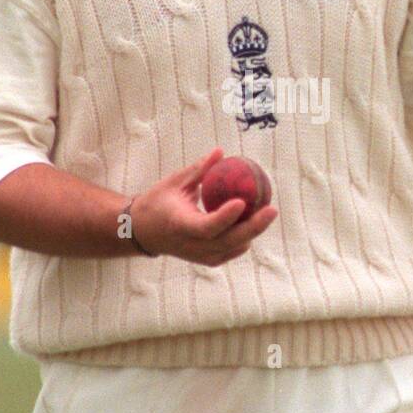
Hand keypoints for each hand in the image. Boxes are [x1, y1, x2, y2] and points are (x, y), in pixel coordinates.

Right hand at [130, 146, 277, 265]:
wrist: (142, 231)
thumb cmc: (158, 202)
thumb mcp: (175, 182)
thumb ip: (199, 169)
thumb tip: (221, 151)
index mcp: (179, 224)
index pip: (206, 226)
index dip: (225, 217)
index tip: (242, 201)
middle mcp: (190, 244)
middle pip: (227, 241)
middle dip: (253, 227)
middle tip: (271, 209)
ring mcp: (199, 255)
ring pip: (232, 248)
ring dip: (252, 232)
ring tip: (267, 212)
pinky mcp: (205, 260)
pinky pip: (230, 253)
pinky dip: (243, 241)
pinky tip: (253, 225)